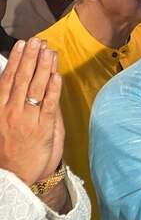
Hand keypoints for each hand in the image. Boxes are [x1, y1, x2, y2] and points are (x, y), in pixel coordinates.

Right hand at [0, 39, 63, 185]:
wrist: (17, 178)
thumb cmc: (14, 153)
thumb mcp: (9, 127)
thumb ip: (21, 107)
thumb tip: (32, 87)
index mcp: (1, 110)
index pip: (8, 79)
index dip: (15, 60)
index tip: (21, 45)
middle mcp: (12, 112)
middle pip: (22, 79)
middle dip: (30, 57)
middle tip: (37, 40)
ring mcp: (27, 119)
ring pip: (36, 88)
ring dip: (43, 67)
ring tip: (49, 50)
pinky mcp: (43, 128)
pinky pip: (48, 104)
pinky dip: (52, 89)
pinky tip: (56, 75)